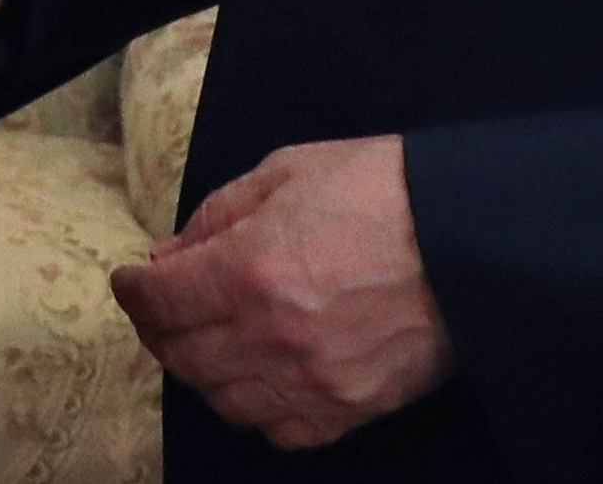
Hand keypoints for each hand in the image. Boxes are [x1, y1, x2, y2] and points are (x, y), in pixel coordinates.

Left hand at [110, 136, 452, 451]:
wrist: (472, 236)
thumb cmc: (381, 189)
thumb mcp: (288, 172)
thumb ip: (218, 216)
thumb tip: (169, 256)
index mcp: (253, 268)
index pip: (161, 298)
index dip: (133, 288)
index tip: (129, 278)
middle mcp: (274, 336)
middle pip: (183, 356)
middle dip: (158, 330)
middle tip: (160, 308)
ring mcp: (313, 381)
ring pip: (224, 400)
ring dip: (201, 370)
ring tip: (205, 340)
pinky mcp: (351, 409)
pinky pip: (280, 431)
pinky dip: (255, 408)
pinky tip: (256, 378)